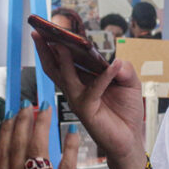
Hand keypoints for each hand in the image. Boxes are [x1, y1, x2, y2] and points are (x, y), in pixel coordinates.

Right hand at [0, 105, 78, 168]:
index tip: (12, 118)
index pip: (3, 157)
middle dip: (24, 123)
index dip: (8, 134)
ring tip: (46, 110)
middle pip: (19, 148)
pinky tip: (73, 134)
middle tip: (30, 105)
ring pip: (39, 153)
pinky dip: (69, 149)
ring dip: (43, 128)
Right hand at [32, 32, 144, 161]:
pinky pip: (94, 88)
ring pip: (65, 75)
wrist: (129, 139)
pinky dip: (105, 76)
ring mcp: (78, 99)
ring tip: (62, 42)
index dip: (54, 45)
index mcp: (81, 80)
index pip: (63, 60)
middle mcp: (75, 88)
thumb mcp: (129, 83)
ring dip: (63, 58)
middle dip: (44, 49)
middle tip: (39, 33)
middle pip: (54, 66)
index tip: (47, 29)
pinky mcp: (87, 109)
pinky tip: (115, 65)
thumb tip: (116, 61)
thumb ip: (124, 68)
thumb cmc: (126, 111)